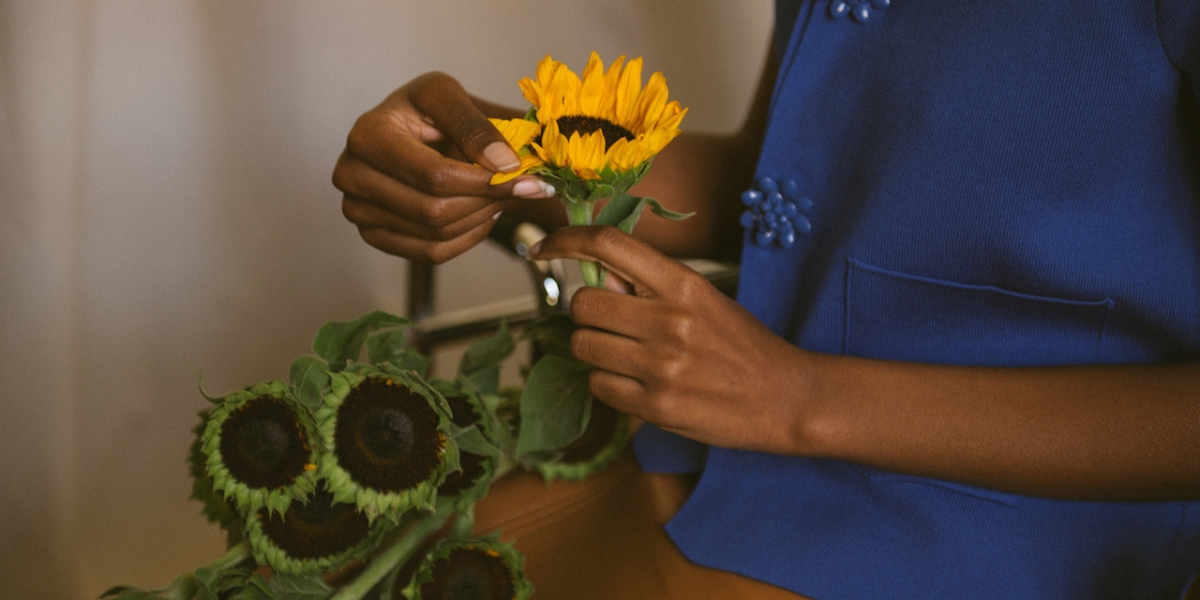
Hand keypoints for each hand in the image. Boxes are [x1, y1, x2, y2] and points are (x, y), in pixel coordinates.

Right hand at [332, 72, 555, 263]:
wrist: (410, 133)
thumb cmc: (427, 112)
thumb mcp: (449, 98)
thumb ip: (477, 126)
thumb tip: (504, 165)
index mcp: (367, 134)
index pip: (433, 175)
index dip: (484, 181)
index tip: (527, 179)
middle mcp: (351, 174)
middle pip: (433, 210)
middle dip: (485, 201)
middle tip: (518, 189)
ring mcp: (357, 210)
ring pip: (434, 234)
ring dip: (479, 218)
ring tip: (498, 196)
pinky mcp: (371, 234)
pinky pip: (429, 253)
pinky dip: (466, 237)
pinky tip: (480, 214)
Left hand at [532, 226, 814, 453]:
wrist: (784, 398)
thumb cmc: (742, 346)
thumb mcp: (704, 299)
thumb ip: (652, 286)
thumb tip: (597, 277)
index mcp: (683, 285)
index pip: (609, 245)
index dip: (566, 241)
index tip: (544, 248)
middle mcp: (669, 321)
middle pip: (582, 303)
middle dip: (586, 314)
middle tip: (610, 324)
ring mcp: (661, 366)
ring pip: (583, 346)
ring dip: (595, 351)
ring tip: (628, 356)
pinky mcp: (656, 406)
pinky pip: (598, 386)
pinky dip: (609, 385)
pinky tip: (639, 384)